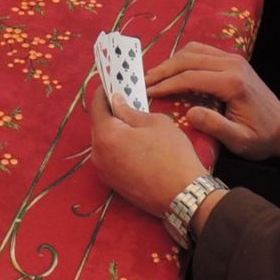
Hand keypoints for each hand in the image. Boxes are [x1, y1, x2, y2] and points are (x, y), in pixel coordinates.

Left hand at [86, 84, 205, 217]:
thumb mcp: (155, 122)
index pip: (96, 106)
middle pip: (98, 125)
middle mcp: (98, 154)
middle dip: (110, 112)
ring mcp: (104, 171)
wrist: (183, 196)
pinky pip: (110, 157)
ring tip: (132, 123)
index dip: (103, 91)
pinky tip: (134, 144)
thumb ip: (130, 111)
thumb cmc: (172, 154)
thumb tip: (116, 102)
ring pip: (104, 142)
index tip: (111, 83)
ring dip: (114, 131)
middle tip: (125, 101)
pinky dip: (117, 147)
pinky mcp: (112, 184)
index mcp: (106, 135)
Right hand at [148, 42, 279, 161]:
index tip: (148, 92)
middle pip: (189, 59)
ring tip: (154, 76)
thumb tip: (190, 113)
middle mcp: (232, 64)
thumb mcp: (240, 140)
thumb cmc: (261, 137)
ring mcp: (233, 59)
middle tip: (143, 81)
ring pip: (194, 50)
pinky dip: (184, 58)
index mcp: (233, 83)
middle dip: (164, 69)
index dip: (167, 84)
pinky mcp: (232, 60)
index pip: (191, 77)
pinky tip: (173, 70)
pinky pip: (202, 51)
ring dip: (172, 61)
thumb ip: (215, 127)